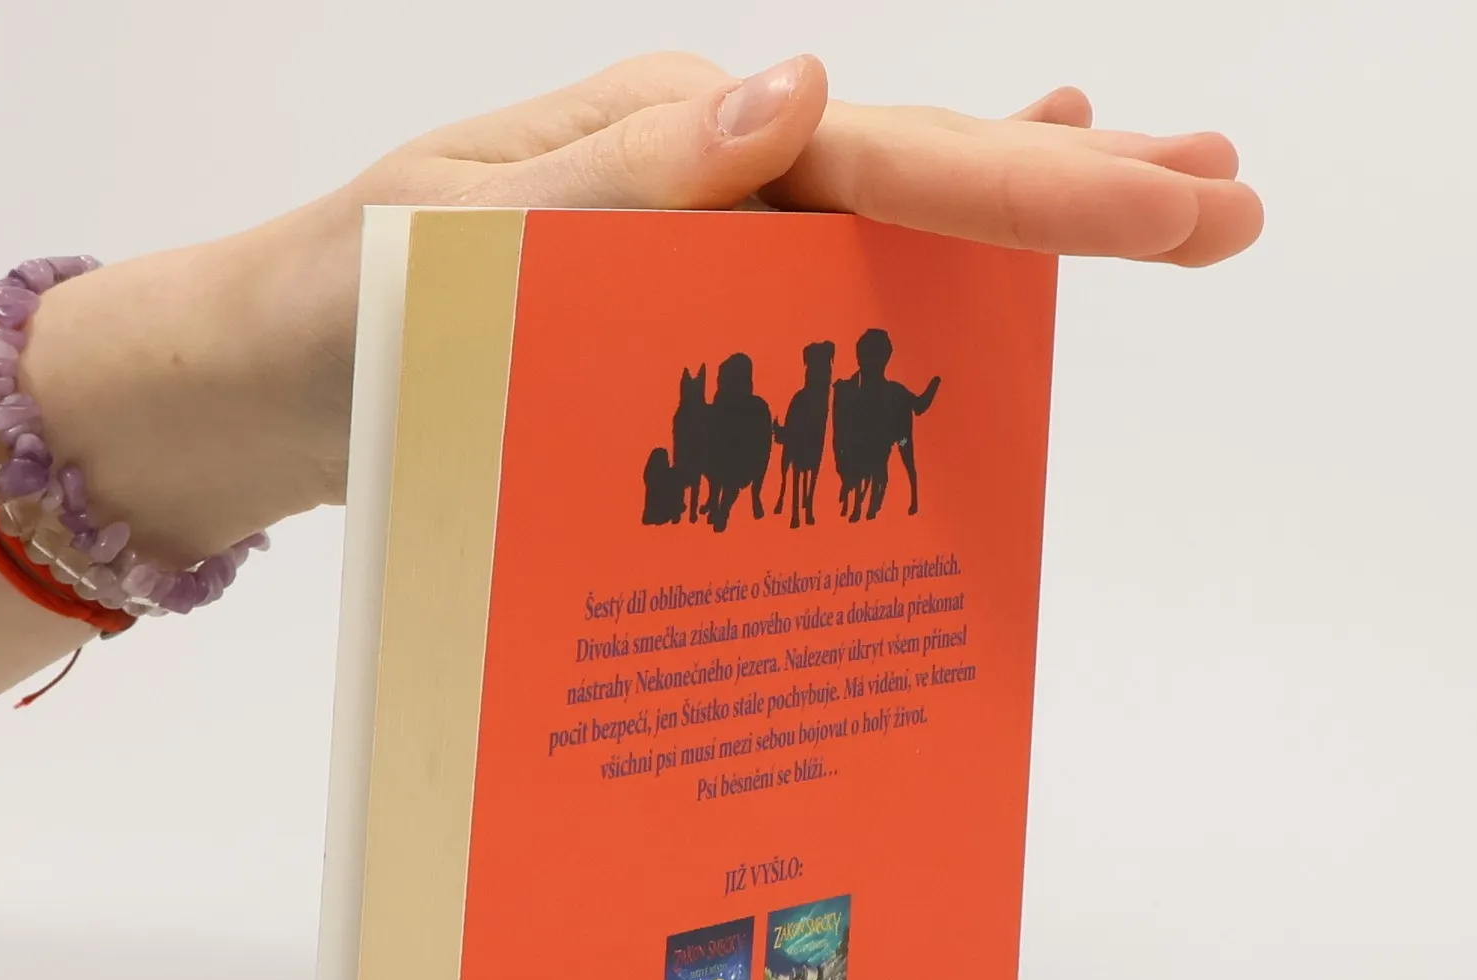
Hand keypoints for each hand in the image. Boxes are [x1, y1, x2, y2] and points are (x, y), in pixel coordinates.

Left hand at [347, 52, 1260, 267]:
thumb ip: (615, 189)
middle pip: (911, 174)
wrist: (248, 383)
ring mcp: (684, 244)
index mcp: (661, 143)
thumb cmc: (326, 318)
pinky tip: (971, 260)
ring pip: (878, 228)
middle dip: (1070, 186)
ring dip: (1015, 220)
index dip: (1030, 179)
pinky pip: (806, 294)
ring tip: (1158, 196)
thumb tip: (794, 99)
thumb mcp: (450, 251)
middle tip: (1227, 200)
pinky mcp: (664, 317)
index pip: (878, 155)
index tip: (1172, 197)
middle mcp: (691, 179)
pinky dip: (900, 272)